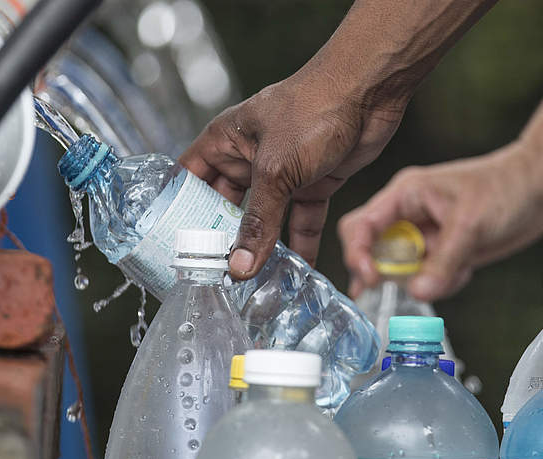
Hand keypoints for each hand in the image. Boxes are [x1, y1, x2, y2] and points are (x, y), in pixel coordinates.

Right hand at [179, 67, 406, 279]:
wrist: (369, 91)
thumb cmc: (314, 108)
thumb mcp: (276, 170)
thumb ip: (258, 221)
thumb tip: (239, 266)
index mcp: (225, 141)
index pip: (189, 179)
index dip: (178, 211)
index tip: (173, 247)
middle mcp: (249, 156)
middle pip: (226, 205)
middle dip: (222, 239)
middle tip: (213, 275)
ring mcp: (283, 171)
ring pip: (266, 217)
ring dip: (262, 247)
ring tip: (251, 283)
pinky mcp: (314, 182)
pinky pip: (301, 220)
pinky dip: (301, 243)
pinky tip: (296, 270)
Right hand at [339, 142, 542, 300]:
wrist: (540, 188)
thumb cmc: (506, 189)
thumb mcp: (471, 225)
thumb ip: (443, 261)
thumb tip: (416, 293)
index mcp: (404, 196)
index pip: (359, 226)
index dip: (357, 255)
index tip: (370, 280)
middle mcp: (407, 215)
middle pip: (374, 252)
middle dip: (393, 274)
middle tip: (421, 282)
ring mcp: (424, 234)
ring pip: (402, 271)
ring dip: (424, 280)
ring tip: (456, 269)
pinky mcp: (441, 250)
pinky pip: (427, 277)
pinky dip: (442, 282)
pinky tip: (466, 269)